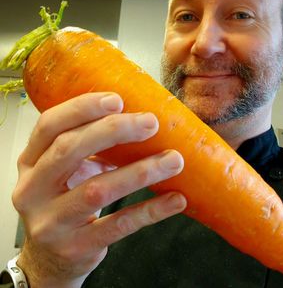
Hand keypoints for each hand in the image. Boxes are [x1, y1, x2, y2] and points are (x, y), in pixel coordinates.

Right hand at [12, 92, 185, 287]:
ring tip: (174, 160)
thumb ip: (88, 146)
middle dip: (113, 131)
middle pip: (69, 150)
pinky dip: (150, 210)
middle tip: (151, 123)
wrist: (50, 258)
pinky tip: (175, 199)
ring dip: (141, 171)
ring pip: (98, 190)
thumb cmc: (65, 200)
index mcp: (31, 162)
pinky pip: (118, 225)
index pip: (49, 126)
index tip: (118, 100)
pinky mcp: (76, 247)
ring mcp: (51, 222)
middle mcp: (33, 190)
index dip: (82, 108)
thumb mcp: (65, 171)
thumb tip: (139, 119)